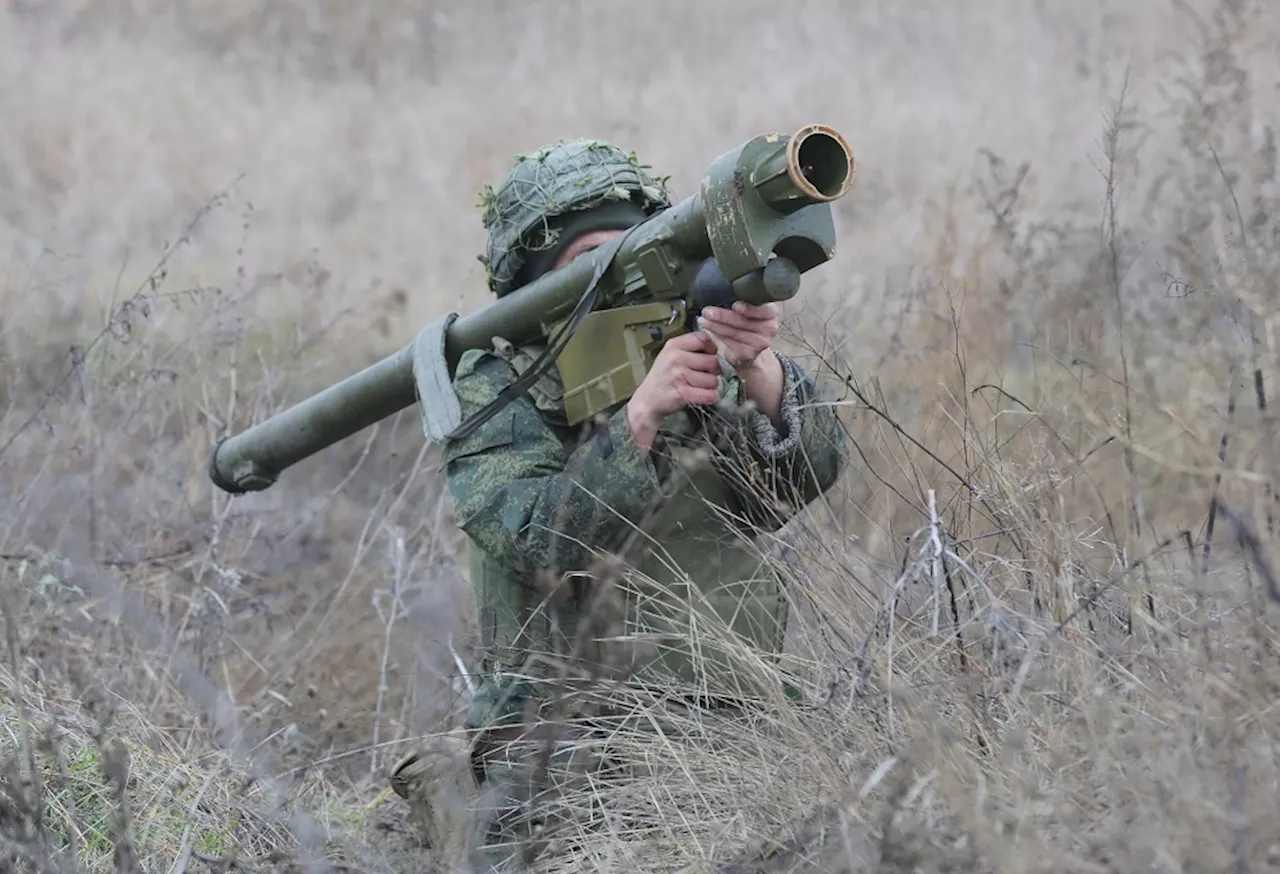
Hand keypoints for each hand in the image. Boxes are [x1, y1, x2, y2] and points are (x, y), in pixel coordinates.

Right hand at [626, 331, 721, 453]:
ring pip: (712, 380)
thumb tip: (715, 348)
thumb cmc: (663, 375)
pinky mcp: (682, 393)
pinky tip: (708, 396)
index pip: (703, 338)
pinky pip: (708, 395)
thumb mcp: (670, 354)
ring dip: (711, 386)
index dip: (712, 347)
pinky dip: (711, 397)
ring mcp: (678, 375)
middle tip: (707, 375)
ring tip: (702, 386)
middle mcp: (675, 358)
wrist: (647, 399)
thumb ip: (689, 348)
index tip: (711, 354)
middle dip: (714, 370)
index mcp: (674, 345)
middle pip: (712, 361)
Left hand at [695, 301, 779, 371]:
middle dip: (722, 315)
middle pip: (744, 321)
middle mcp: (770, 328)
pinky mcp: (750, 354)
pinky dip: (718, 334)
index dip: (748, 308)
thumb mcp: (748, 311)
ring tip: (703, 319)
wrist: (751, 350)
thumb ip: (738, 304)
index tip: (734, 306)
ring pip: (735, 332)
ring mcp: (761, 342)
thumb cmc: (746, 325)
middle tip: (707, 311)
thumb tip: (718, 296)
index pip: (761, 309)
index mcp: (771, 312)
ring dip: (716, 325)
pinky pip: (731, 342)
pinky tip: (709, 329)